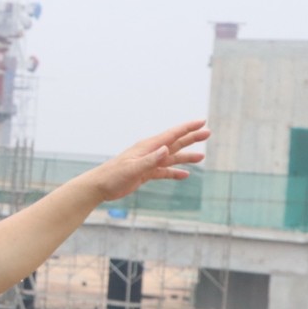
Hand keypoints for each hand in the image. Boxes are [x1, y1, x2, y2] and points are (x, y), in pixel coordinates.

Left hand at [85, 119, 209, 201]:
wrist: (99, 186)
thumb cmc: (113, 176)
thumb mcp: (133, 168)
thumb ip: (150, 160)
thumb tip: (167, 149)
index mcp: (147, 147)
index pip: (172, 135)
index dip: (187, 128)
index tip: (202, 122)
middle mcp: (150, 152)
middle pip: (175, 143)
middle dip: (191, 138)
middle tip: (208, 133)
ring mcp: (148, 162)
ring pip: (171, 158)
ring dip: (186, 157)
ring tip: (202, 157)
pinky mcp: (145, 173)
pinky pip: (164, 171)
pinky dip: (174, 172)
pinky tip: (185, 175)